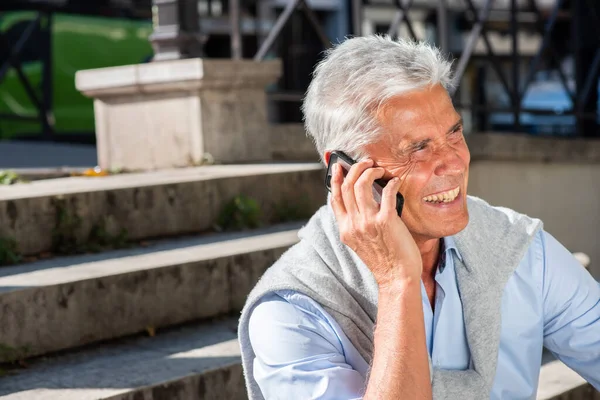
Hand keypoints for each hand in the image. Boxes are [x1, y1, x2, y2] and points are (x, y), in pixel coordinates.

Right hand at [330, 159, 421, 287]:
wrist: (396, 277)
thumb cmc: (383, 259)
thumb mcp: (360, 242)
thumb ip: (356, 223)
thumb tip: (361, 200)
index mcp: (345, 229)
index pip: (335, 198)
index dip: (336, 179)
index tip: (340, 167)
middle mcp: (353, 224)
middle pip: (347, 186)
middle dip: (356, 168)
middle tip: (366, 163)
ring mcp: (368, 222)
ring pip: (361, 184)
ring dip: (371, 171)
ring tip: (380, 170)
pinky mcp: (386, 221)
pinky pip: (386, 192)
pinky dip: (391, 183)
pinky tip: (395, 182)